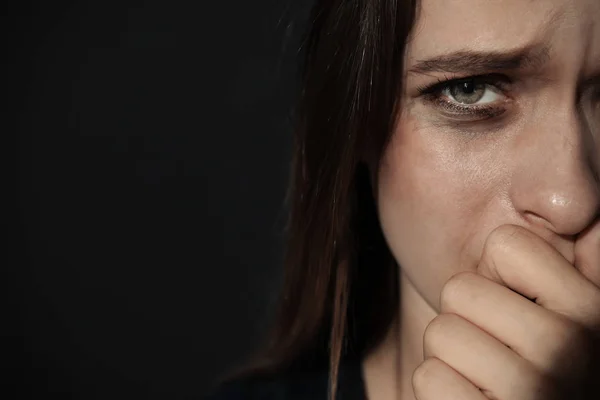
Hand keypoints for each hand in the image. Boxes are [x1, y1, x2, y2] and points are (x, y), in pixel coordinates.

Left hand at [412, 223, 599, 399]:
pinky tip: (472, 399)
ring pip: (441, 332)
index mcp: (590, 311)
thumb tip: (578, 215)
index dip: (494, 273)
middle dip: (465, 318)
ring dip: (451, 357)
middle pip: (459, 289)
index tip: (515, 305)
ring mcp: (530, 389)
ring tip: (485, 378)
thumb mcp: (579, 319)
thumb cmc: (549, 374)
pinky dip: (440, 390)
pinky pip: (430, 376)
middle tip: (495, 350)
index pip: (505, 243)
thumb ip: (576, 270)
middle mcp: (568, 348)